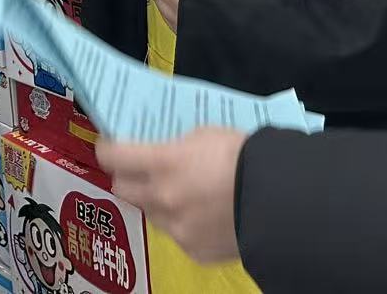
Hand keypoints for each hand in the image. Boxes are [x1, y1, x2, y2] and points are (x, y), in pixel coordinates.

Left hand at [98, 129, 246, 265]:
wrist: (279, 200)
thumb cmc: (243, 156)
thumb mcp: (203, 134)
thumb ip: (175, 145)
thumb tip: (161, 150)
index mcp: (162, 164)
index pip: (112, 156)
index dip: (107, 148)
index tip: (110, 144)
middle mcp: (162, 199)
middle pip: (123, 188)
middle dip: (128, 177)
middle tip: (143, 169)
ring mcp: (177, 229)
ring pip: (150, 214)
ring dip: (158, 202)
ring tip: (184, 192)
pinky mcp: (194, 251)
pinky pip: (177, 236)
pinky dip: (184, 224)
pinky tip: (205, 214)